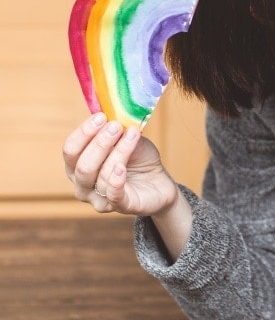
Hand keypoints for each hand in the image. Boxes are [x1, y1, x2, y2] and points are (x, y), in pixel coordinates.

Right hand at [63, 113, 178, 215]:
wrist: (159, 181)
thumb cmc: (138, 159)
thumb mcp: (127, 140)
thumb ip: (116, 130)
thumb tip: (111, 113)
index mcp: (77, 167)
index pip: (70, 150)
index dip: (83, 133)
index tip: (101, 117)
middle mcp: (82, 185)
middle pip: (81, 165)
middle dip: (99, 143)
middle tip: (116, 126)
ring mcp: (99, 199)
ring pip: (101, 176)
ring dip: (118, 152)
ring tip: (132, 135)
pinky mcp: (121, 207)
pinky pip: (113, 195)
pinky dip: (116, 180)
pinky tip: (121, 167)